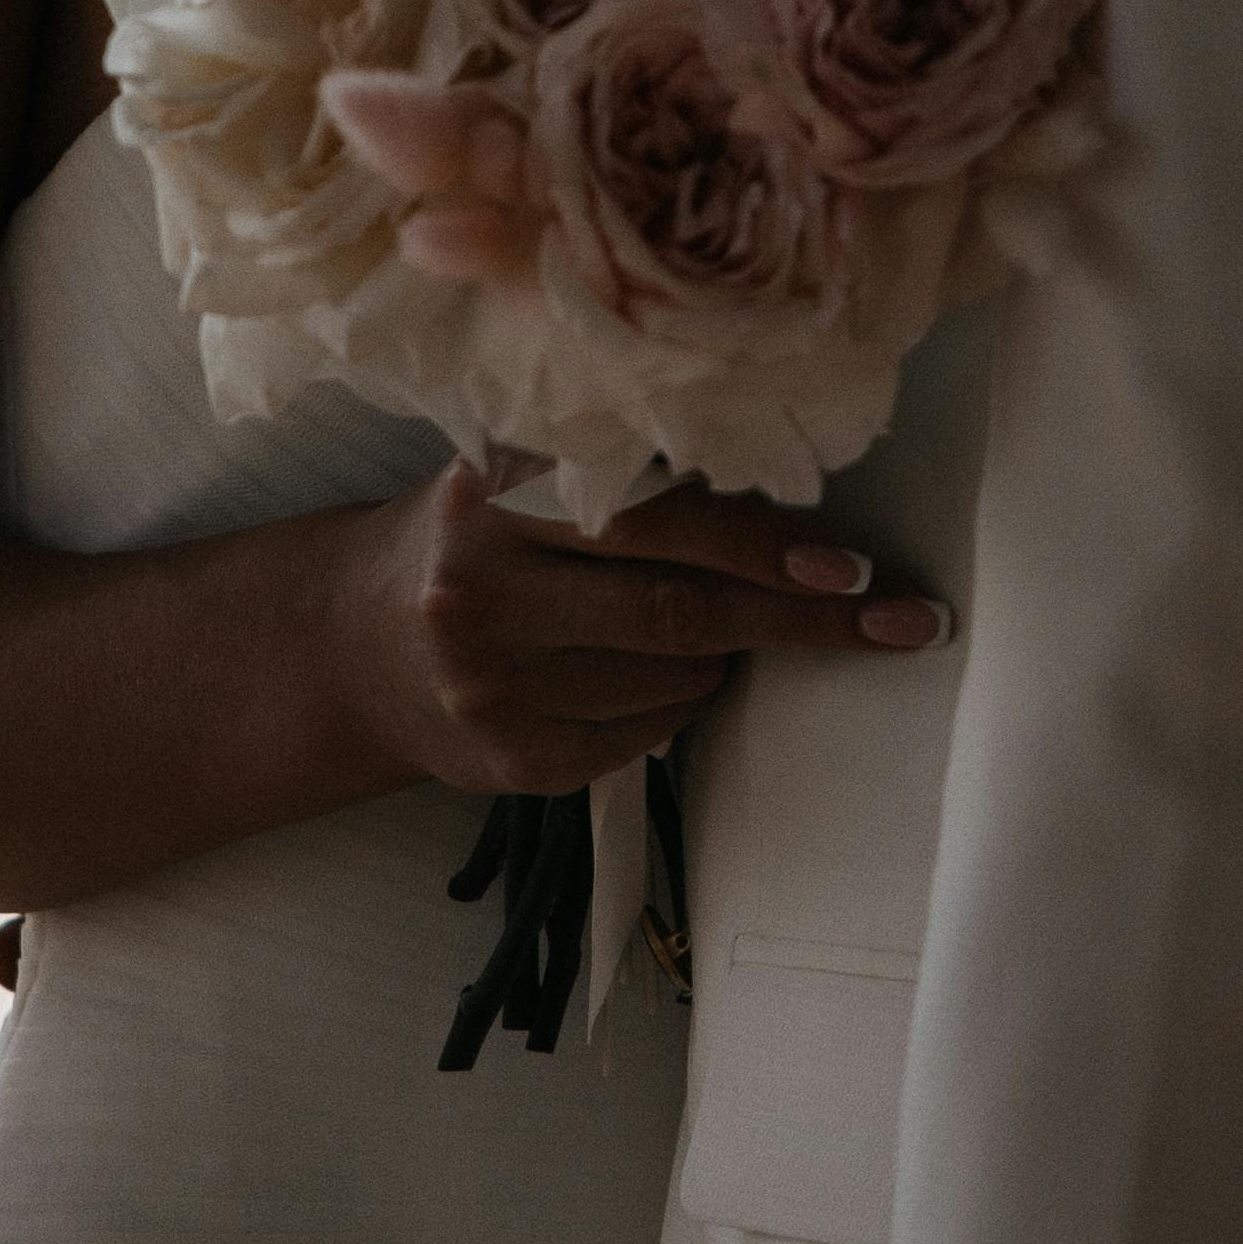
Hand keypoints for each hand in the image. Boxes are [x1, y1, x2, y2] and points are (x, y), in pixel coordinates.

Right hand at [333, 465, 942, 803]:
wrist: (351, 644)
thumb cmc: (476, 537)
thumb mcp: (522, 479)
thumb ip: (625, 478)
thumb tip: (792, 507)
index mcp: (494, 498)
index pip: (659, 520)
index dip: (764, 543)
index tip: (851, 565)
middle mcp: (479, 593)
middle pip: (680, 613)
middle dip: (800, 618)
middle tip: (891, 617)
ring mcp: (490, 690)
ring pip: (675, 680)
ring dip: (727, 658)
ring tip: (713, 631)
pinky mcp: (509, 765)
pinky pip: (644, 735)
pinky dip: (680, 705)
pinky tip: (655, 678)